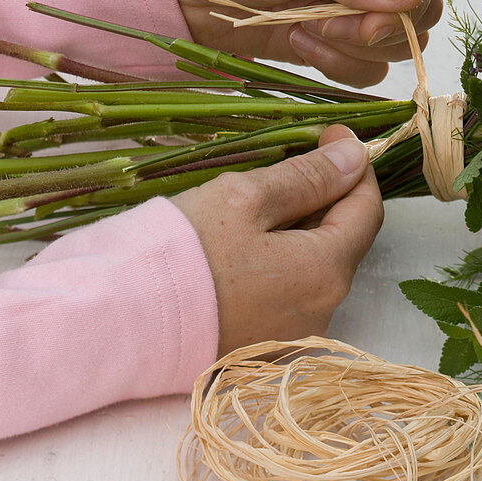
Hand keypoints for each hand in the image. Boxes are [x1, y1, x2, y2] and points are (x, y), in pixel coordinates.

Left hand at [163, 0, 442, 87]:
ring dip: (354, 49)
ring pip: (398, 44)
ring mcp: (356, 1)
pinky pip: (368, 65)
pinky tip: (298, 43)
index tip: (368, 22)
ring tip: (303, 30)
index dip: (409, 1)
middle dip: (380, 30)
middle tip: (326, 26)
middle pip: (422, 10)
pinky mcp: (338, 36)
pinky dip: (339, 65)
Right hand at [170, 125, 382, 355]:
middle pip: (343, 239)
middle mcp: (322, 311)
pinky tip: (247, 239)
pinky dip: (281, 259)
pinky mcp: (263, 345)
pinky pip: (289, 291)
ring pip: (315, 265)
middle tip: (295, 156)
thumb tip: (355, 157)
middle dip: (327, 194)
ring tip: (263, 197)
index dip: (355, 167)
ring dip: (302, 227)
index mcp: (326, 272)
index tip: (331, 135)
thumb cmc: (178, 255)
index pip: (367, 210)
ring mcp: (292, 334)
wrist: (114, 326)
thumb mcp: (244, 199)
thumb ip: (307, 178)